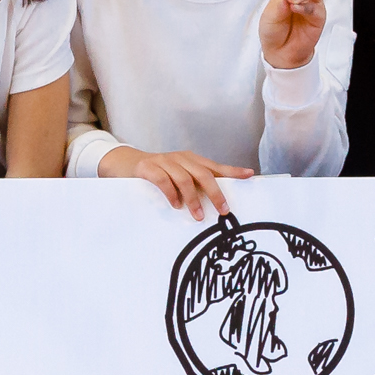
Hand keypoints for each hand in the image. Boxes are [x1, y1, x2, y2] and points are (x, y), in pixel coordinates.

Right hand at [98, 146, 253, 219]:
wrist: (124, 163)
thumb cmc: (156, 174)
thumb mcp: (177, 176)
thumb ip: (194, 185)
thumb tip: (216, 202)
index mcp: (191, 160)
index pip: (216, 166)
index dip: (233, 171)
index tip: (250, 176)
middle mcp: (181, 158)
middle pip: (204, 174)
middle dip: (216, 193)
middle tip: (224, 210)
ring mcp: (164, 161)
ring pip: (185, 179)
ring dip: (194, 199)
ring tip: (197, 216)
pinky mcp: (148, 168)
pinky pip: (164, 180)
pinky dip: (172, 194)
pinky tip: (175, 205)